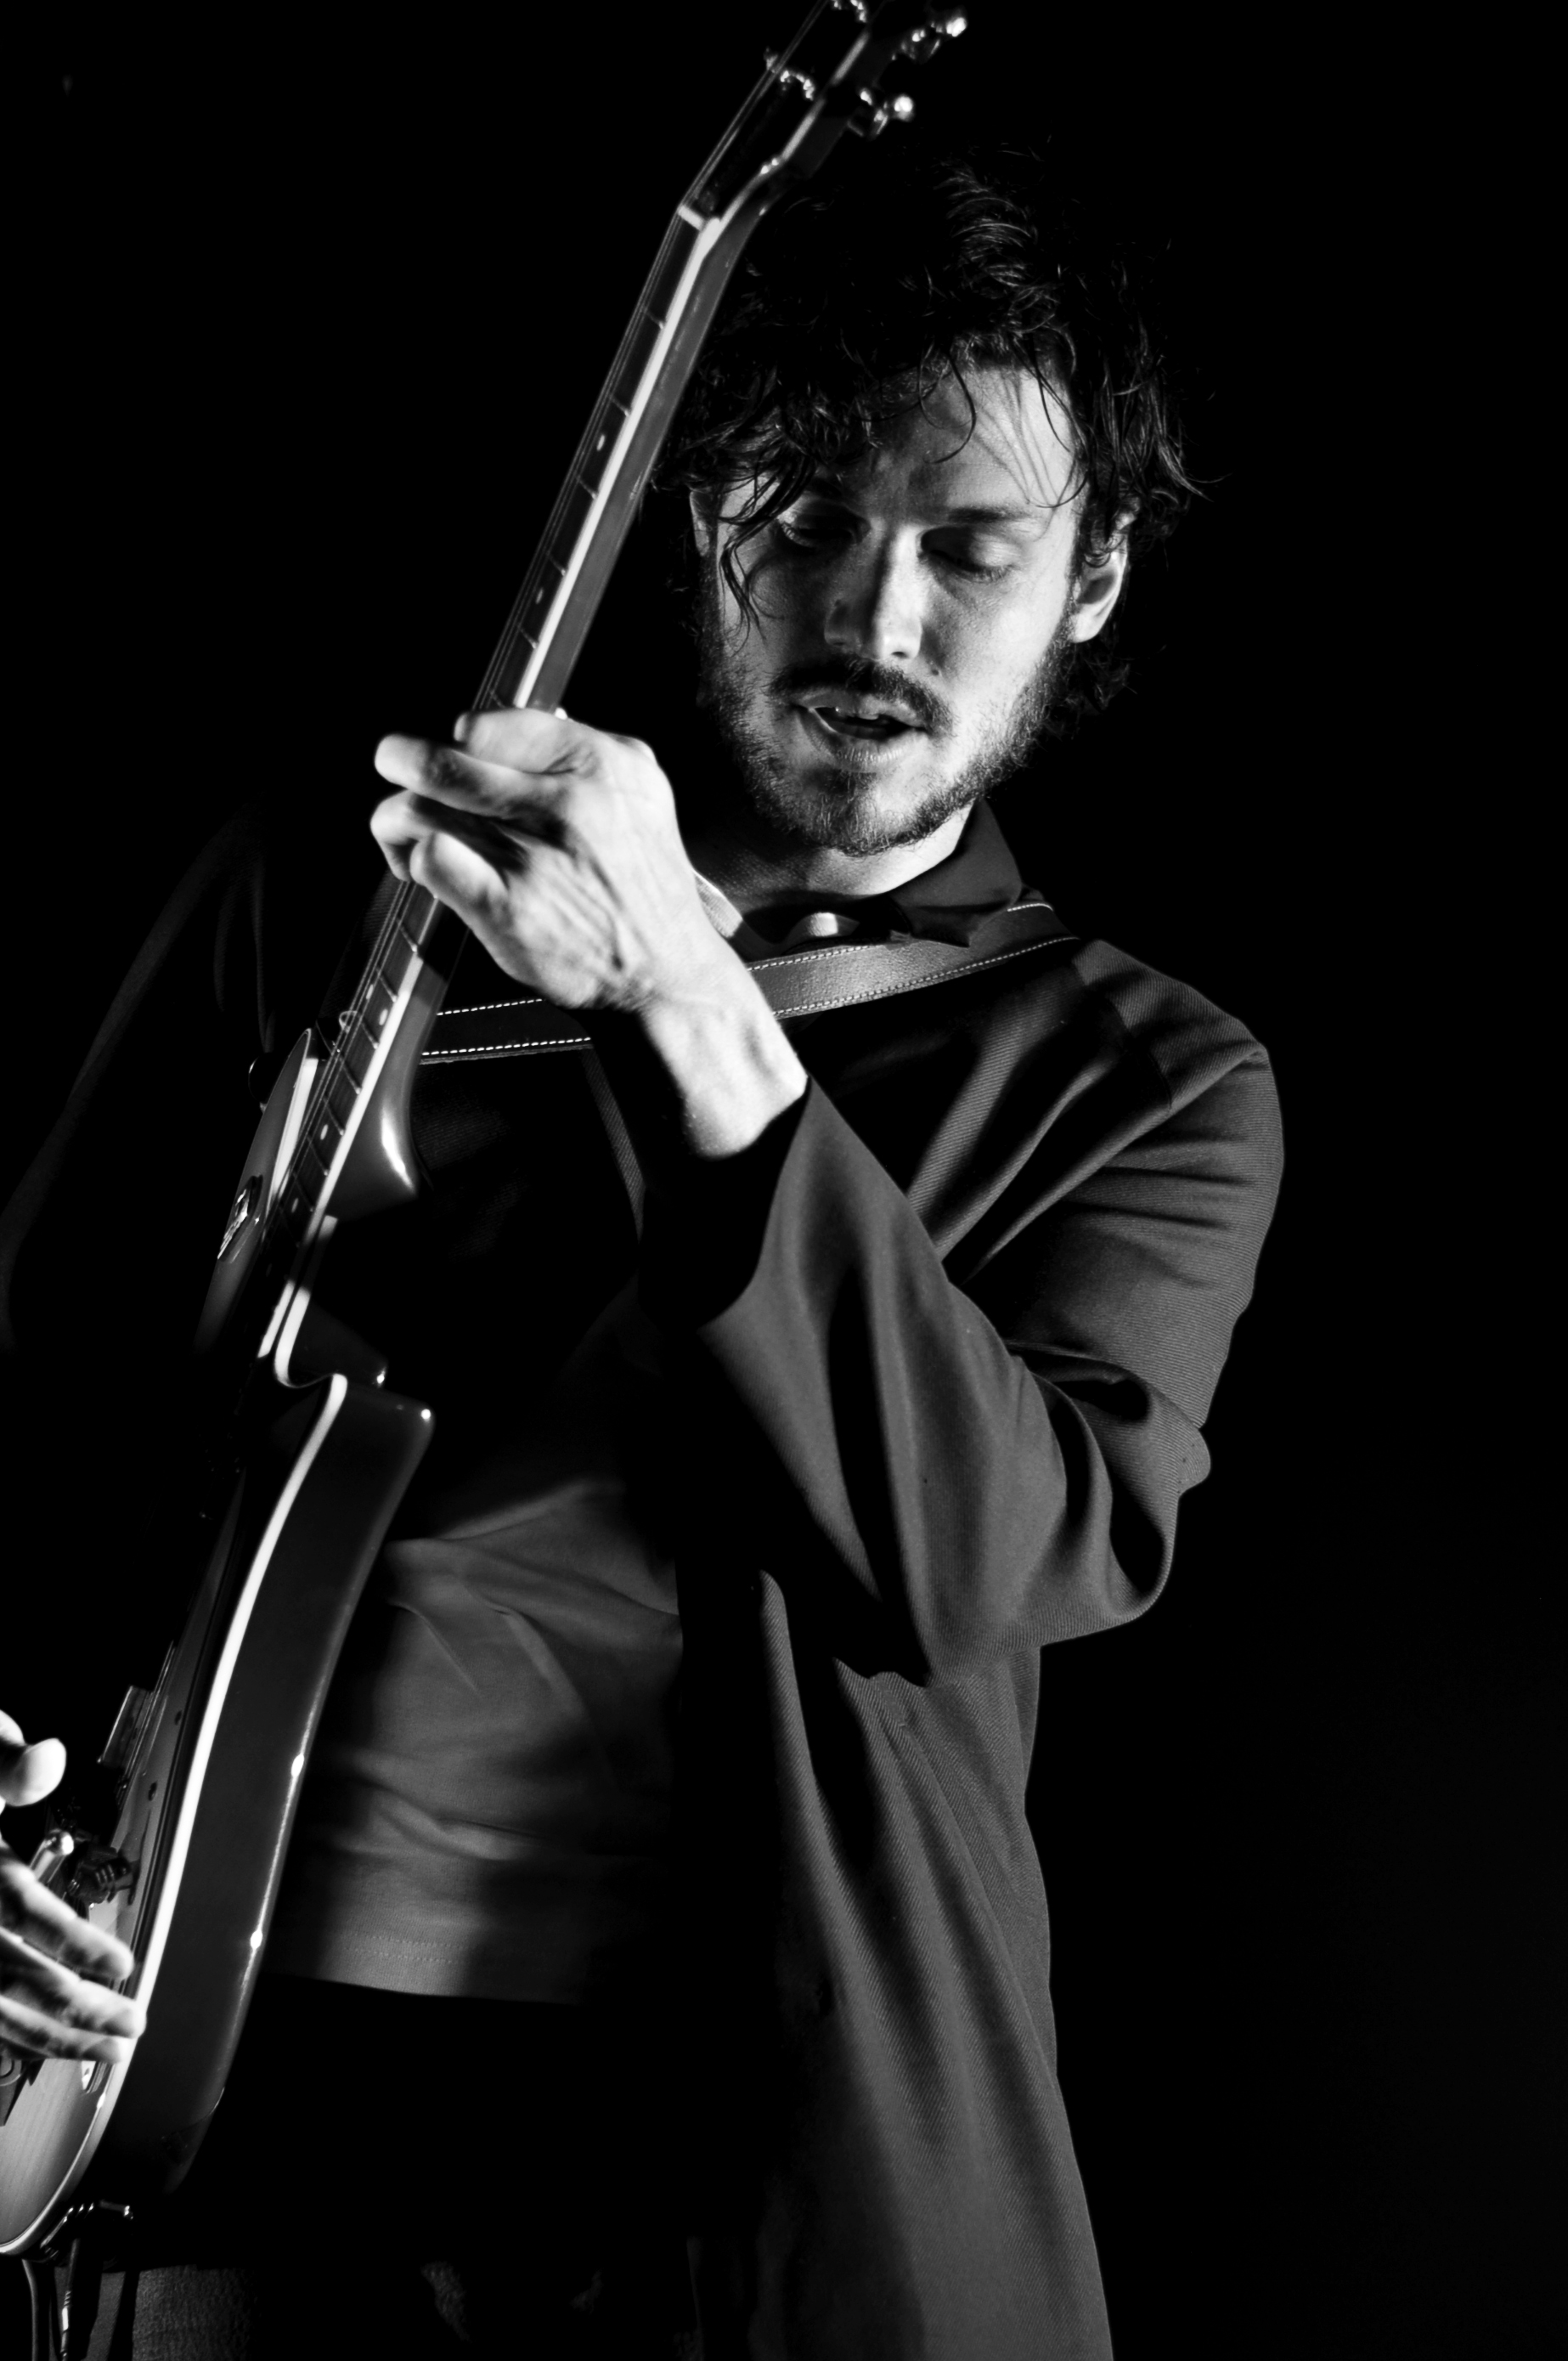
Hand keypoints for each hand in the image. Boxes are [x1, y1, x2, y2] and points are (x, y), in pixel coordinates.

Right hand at [0, 1713, 144, 2064]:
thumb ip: (11, 1767)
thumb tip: (47, 1759)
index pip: (24, 1912)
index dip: (74, 1942)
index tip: (123, 1965)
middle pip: (12, 1975)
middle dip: (74, 2008)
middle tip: (130, 2026)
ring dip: (49, 2035)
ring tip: (105, 2049)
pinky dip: (10, 2038)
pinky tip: (46, 2049)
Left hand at [371, 710, 805, 1157]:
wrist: (664, 976)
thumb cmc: (645, 891)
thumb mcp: (640, 797)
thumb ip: (583, 753)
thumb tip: (506, 727)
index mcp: (601, 764)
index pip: (491, 723)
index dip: (461, 736)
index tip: (459, 751)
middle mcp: (565, 803)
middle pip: (441, 759)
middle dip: (401, 759)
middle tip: (394, 765)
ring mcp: (533, 855)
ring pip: (421, 808)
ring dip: (397, 819)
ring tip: (403, 831)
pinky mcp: (506, 907)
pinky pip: (429, 858)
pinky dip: (413, 860)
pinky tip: (425, 872)